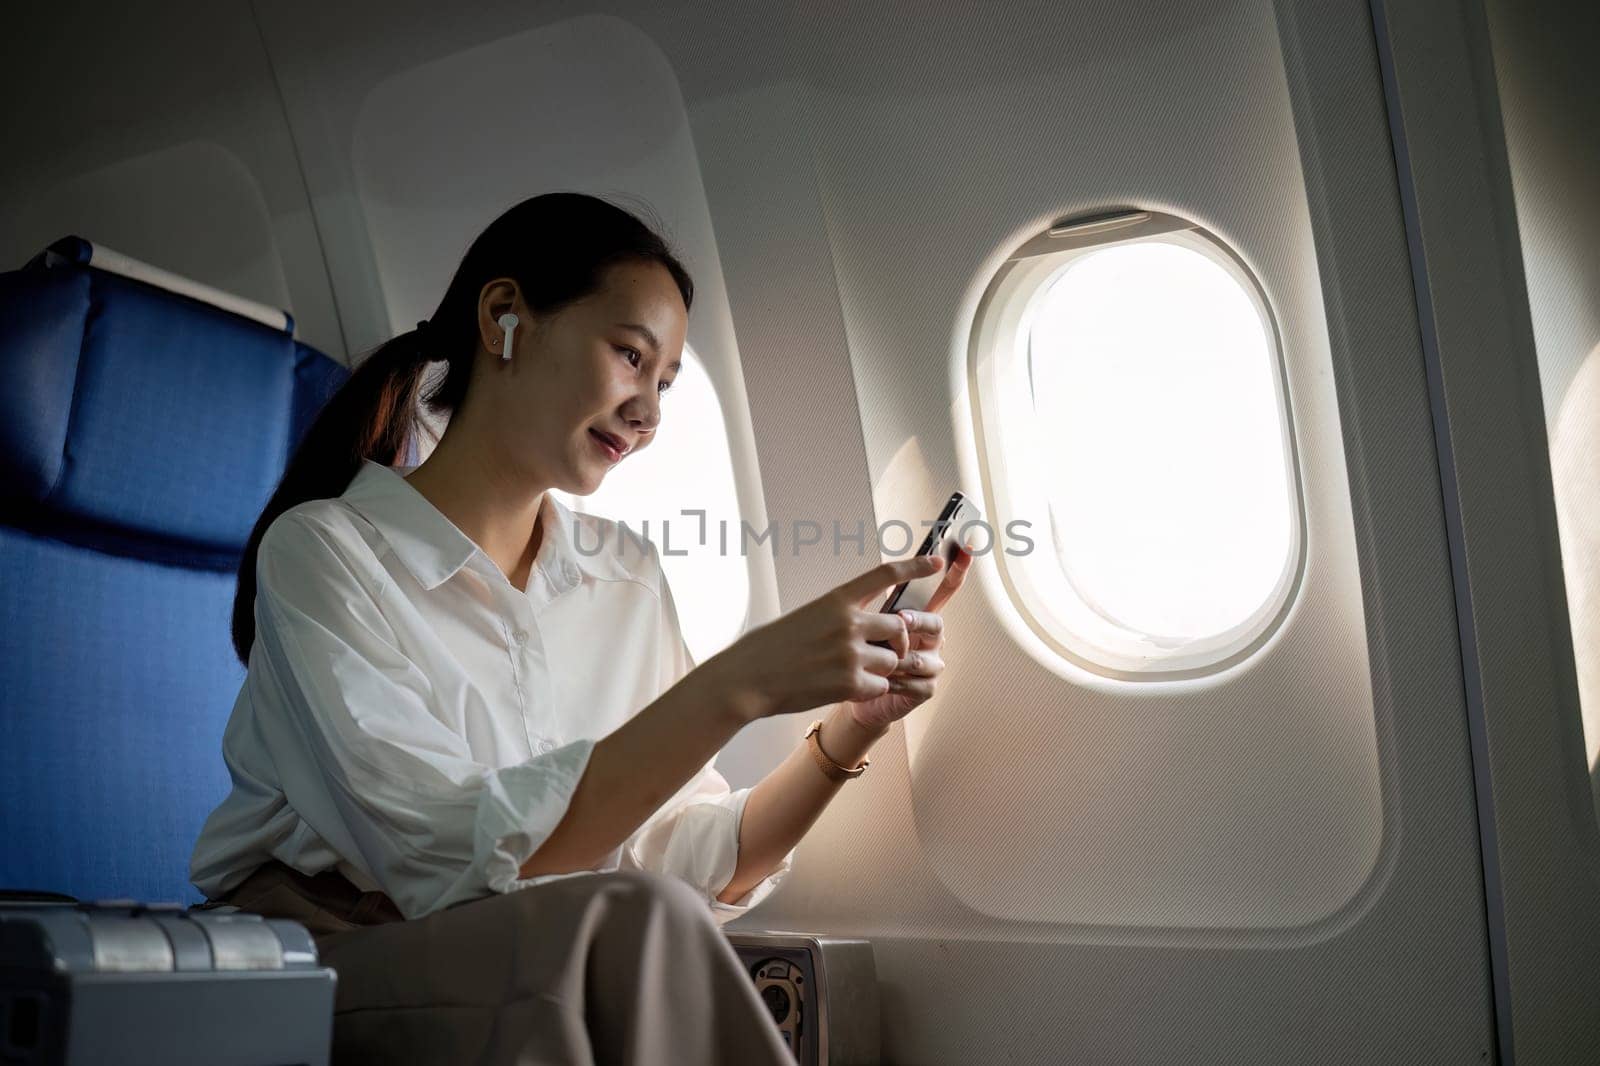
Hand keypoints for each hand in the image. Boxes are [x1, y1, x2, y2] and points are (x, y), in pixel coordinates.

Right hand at [698, 553, 949, 721]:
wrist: (747, 677)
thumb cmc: (769, 647)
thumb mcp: (805, 617)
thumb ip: (838, 615)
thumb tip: (864, 622)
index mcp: (836, 600)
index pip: (885, 574)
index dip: (915, 566)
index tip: (936, 562)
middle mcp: (849, 622)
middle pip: (899, 626)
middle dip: (897, 641)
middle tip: (886, 651)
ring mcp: (851, 653)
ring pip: (892, 660)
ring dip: (880, 669)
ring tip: (850, 673)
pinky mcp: (850, 683)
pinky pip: (880, 685)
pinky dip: (868, 689)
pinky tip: (843, 687)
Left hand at [848, 546, 971, 730]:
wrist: (853, 691)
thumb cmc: (862, 654)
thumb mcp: (869, 623)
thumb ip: (883, 606)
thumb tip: (889, 580)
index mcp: (921, 618)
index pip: (944, 591)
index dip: (957, 572)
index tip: (967, 550)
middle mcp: (932, 639)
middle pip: (936, 623)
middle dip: (918, 621)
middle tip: (900, 619)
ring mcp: (932, 664)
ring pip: (921, 656)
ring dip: (895, 659)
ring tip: (873, 661)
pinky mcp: (926, 688)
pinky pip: (916, 682)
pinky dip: (894, 681)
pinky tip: (881, 681)